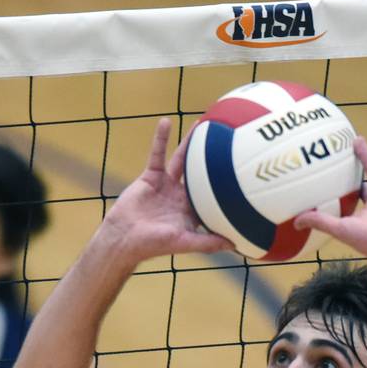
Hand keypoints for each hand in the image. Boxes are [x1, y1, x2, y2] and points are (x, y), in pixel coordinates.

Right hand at [100, 118, 232, 262]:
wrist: (124, 237)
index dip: (225, 184)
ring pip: (181, 158)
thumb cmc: (153, 244)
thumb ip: (208, 242)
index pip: (212, 195)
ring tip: (202, 122)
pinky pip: (157, 153)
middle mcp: (181, 195)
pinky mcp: (151, 176)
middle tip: (227, 138)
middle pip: (200, 172)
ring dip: (190, 141)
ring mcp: (166, 184)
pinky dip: (161, 138)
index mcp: (191, 210)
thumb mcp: (184, 242)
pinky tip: (166, 121)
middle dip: (212, 158)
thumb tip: (234, 245)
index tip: (242, 171)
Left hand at [293, 133, 366, 272]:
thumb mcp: (339, 229)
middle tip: (342, 152)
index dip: (342, 188)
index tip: (329, 176)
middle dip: (353, 168)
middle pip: (364, 180)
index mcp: (363, 216)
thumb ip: (319, 222)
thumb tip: (296, 221)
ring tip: (357, 139)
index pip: (351, 199)